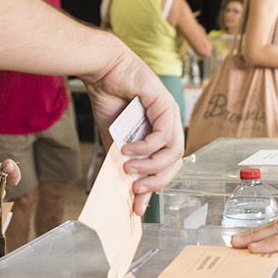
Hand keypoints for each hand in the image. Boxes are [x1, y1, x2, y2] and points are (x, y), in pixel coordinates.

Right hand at [80, 42, 182, 210]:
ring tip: (128, 168)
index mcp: (161, 133)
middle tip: (136, 191)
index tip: (137, 205)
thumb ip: (123, 161)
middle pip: (175, 163)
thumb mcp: (116, 140)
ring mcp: (171, 113)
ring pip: (173, 151)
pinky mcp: (165, 103)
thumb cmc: (110, 100)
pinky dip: (145, 146)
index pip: (167, 166)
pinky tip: (127, 149)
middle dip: (156, 181)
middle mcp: (171, 124)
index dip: (154, 186)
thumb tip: (125, 188)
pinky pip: (163, 134)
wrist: (103, 71)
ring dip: (150, 165)